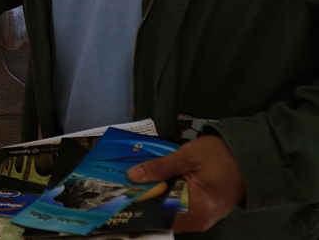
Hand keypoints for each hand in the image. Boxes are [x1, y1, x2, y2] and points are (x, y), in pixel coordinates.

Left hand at [127, 135, 244, 233]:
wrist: (252, 155)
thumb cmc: (225, 156)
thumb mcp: (187, 156)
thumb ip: (159, 167)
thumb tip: (135, 175)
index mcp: (197, 210)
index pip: (159, 216)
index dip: (139, 205)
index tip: (123, 194)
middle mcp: (200, 219)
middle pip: (162, 214)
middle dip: (145, 198)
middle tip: (128, 182)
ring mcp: (203, 215)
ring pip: (169, 209)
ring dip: (155, 194)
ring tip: (140, 178)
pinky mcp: (204, 207)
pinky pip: (179, 204)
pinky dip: (167, 193)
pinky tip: (157, 179)